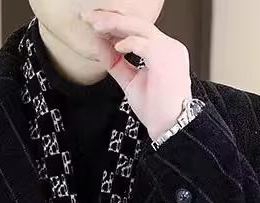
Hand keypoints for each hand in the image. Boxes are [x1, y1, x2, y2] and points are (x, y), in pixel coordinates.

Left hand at [79, 8, 191, 139]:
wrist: (170, 127)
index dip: (115, 25)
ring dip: (115, 24)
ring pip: (140, 27)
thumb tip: (98, 43)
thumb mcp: (130, 82)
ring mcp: (170, 51)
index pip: (138, 30)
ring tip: (95, 25)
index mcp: (163, 51)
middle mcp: (169, 47)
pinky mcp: (166, 59)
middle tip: (89, 17)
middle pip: (138, 23)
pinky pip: (144, 43)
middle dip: (111, 18)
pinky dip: (128, 42)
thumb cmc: (156, 110)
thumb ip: (115, 62)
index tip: (94, 24)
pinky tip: (114, 46)